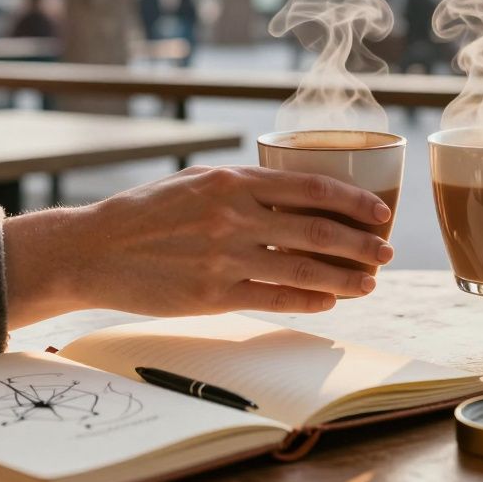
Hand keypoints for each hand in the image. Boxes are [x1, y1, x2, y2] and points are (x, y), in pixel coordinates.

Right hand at [2, 166, 394, 328]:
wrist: (94, 249)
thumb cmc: (147, 212)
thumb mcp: (197, 181)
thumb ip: (244, 185)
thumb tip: (294, 190)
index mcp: (233, 180)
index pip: (310, 187)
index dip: (353, 201)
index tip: (380, 211)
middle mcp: (233, 216)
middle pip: (316, 231)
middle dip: (361, 243)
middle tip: (387, 251)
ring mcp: (224, 258)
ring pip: (303, 269)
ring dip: (345, 277)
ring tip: (370, 281)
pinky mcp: (212, 295)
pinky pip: (274, 298)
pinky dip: (310, 300)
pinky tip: (331, 301)